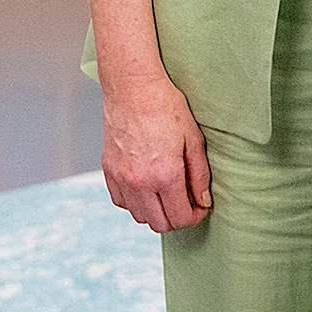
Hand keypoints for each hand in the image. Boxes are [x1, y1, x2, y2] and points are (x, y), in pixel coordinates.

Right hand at [100, 72, 211, 232]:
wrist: (133, 87)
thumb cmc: (166, 106)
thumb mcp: (193, 137)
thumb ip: (199, 174)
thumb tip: (203, 201)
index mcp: (165, 174)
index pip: (180, 217)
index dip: (194, 217)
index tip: (200, 207)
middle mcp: (140, 183)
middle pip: (159, 224)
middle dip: (177, 219)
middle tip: (187, 202)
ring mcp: (121, 179)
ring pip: (139, 217)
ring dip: (156, 212)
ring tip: (168, 193)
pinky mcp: (108, 172)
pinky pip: (122, 202)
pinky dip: (135, 202)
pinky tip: (147, 186)